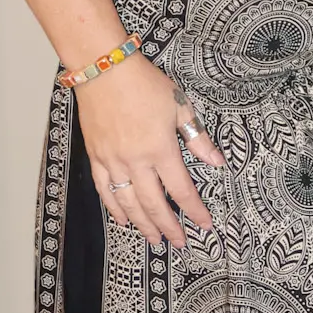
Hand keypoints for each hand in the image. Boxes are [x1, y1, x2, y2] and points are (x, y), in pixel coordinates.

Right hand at [73, 55, 224, 248]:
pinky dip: (114, 208)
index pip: (181, 189)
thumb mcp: (179, 105)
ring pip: (128, 203)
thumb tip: (217, 162)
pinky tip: (123, 220)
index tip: (204, 225)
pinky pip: (105, 190)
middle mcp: (135, 161)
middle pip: (153, 204)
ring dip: (142, 224)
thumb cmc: (143, 84)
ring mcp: (112, 161)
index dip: (194, 210)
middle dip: (167, 227)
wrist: (103, 69)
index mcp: (160, 149)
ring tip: (153, 240)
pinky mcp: (96, 157)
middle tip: (178, 243)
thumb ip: (197, 137)